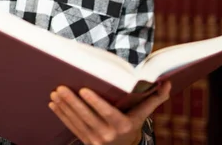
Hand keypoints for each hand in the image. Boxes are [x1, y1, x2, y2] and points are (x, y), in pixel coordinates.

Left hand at [49, 81, 170, 144]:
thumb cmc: (133, 125)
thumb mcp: (143, 114)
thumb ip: (155, 99)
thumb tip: (167, 82)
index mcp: (123, 125)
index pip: (107, 112)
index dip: (94, 102)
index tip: (83, 89)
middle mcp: (108, 134)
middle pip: (87, 116)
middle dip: (72, 102)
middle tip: (60, 88)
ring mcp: (96, 140)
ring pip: (77, 122)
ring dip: (64, 107)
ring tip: (55, 93)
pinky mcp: (86, 142)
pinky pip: (72, 128)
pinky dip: (62, 116)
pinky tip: (54, 105)